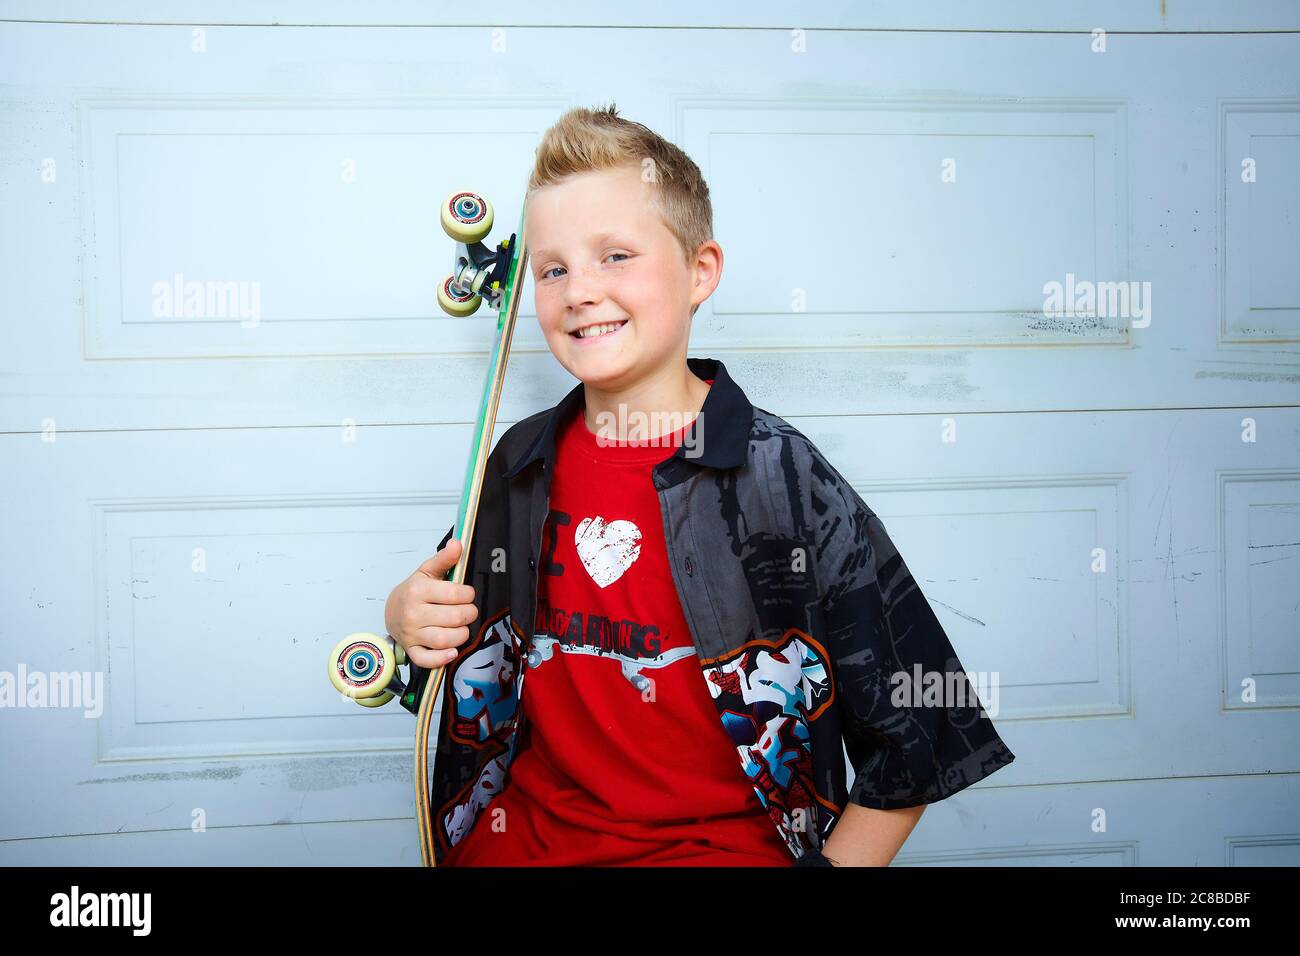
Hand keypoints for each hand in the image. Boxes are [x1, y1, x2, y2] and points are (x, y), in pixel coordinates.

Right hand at [383, 537, 477, 668]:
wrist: (391, 611)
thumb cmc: (413, 592)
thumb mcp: (427, 572)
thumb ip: (444, 559)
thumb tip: (457, 544)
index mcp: (418, 590)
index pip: (454, 594)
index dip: (468, 594)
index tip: (467, 595)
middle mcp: (413, 613)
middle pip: (454, 618)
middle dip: (469, 614)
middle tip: (468, 611)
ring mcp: (411, 633)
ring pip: (444, 640)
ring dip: (461, 635)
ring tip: (462, 627)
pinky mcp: (411, 650)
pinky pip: (427, 660)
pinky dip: (441, 658)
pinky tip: (452, 652)